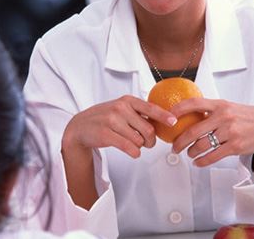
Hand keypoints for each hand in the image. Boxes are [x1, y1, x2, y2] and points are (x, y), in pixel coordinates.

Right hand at [62, 95, 176, 157]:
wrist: (80, 127)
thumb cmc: (104, 118)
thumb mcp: (120, 109)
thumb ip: (138, 113)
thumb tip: (162, 121)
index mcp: (127, 100)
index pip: (150, 108)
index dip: (164, 116)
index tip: (174, 122)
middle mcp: (120, 108)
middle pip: (148, 129)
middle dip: (151, 140)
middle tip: (148, 143)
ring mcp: (112, 121)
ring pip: (139, 140)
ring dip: (140, 147)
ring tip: (133, 144)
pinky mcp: (106, 134)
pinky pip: (129, 148)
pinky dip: (134, 153)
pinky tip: (132, 151)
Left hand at [171, 98, 253, 167]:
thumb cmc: (246, 117)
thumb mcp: (229, 107)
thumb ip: (211, 110)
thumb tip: (187, 115)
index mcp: (220, 104)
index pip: (194, 103)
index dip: (178, 110)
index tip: (167, 117)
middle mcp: (224, 117)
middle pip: (193, 130)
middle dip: (180, 141)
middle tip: (174, 146)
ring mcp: (230, 132)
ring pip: (202, 145)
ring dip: (191, 152)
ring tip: (189, 153)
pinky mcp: (235, 146)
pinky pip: (213, 156)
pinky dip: (202, 161)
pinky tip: (198, 162)